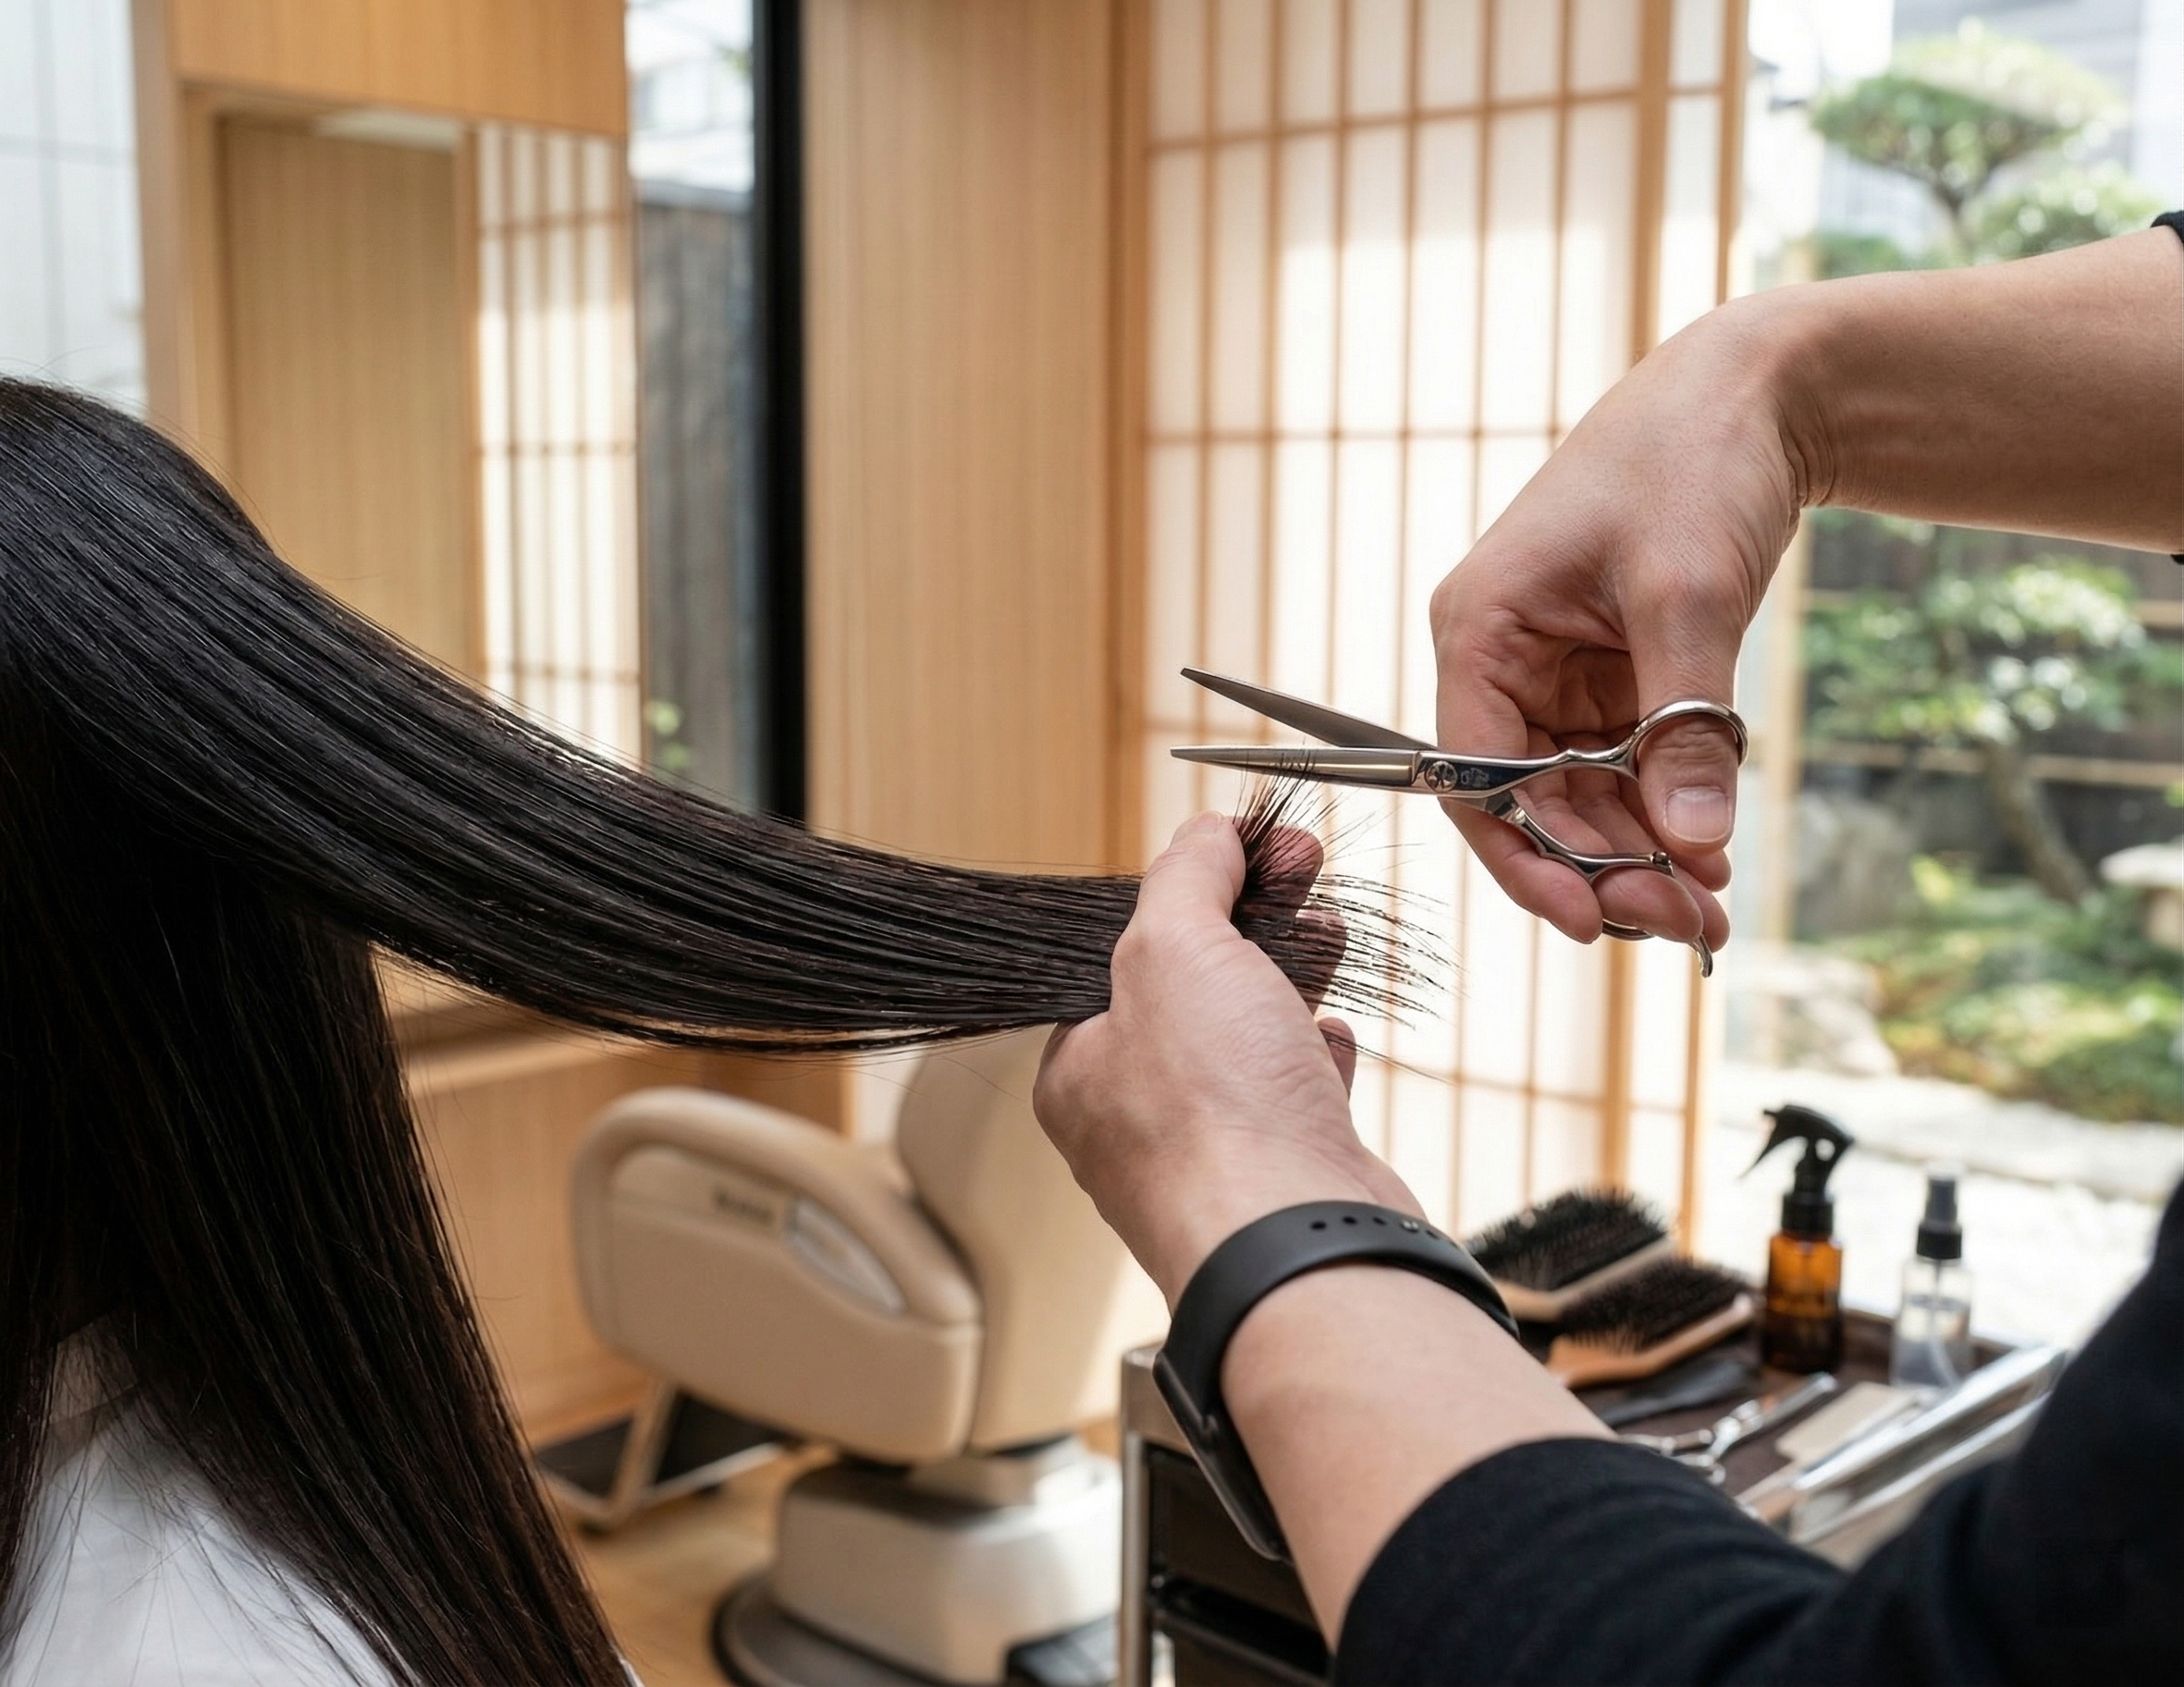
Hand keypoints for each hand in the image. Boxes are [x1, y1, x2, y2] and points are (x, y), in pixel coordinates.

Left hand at [1033, 812, 1419, 1302]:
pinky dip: (1313, 1059)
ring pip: (1247, 1042)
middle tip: (1302, 870)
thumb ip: (1185, 880)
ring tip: (1329, 932)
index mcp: (1081, 1069)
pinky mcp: (1281, 1179)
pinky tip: (1332, 1036)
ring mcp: (1212, 1153)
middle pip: (1193, 991)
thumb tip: (1204, 834)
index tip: (1244, 847)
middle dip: (1252, 923)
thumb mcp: (1176, 949)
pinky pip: (1291, 1103)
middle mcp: (1135, 1119)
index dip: (1189, 890)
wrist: (1300, 1240)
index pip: (1123, 953)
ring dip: (1290, 977)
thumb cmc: (1215, 1118)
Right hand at [1430, 299, 1803, 953]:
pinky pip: (1622, 768)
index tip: (1594, 922)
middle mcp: (1502, 660)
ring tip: (1708, 913)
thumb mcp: (1688, 595)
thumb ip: (1685, 726)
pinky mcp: (1608, 675)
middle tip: (1686, 928)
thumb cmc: (1695, 462)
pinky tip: (1708, 858)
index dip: (1529, 857)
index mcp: (1479, 630)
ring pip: (1578, 796)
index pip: (1474, 776)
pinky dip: (1663, 813)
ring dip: (1639, 856)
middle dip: (1604, 869)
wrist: (1757, 391)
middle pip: (1529, 801)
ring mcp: (1555, 672)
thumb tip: (1693, 844)